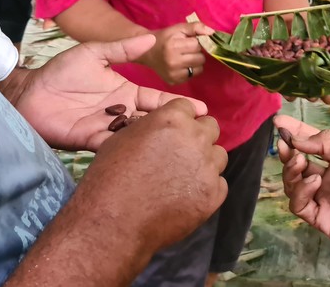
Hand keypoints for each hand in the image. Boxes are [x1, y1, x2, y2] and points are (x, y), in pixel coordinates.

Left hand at [8, 35, 208, 150]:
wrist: (30, 93)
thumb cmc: (61, 71)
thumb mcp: (94, 53)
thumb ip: (122, 49)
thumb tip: (152, 39)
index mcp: (125, 92)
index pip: (156, 100)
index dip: (178, 105)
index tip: (202, 110)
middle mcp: (120, 112)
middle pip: (152, 122)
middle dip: (174, 127)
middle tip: (201, 135)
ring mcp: (107, 129)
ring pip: (138, 136)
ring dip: (156, 139)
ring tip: (181, 145)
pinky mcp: (91, 142)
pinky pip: (115, 146)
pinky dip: (131, 148)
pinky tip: (149, 151)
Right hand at [78, 98, 227, 254]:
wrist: (114, 220)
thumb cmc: (110, 176)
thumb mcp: (123, 138)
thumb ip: (151, 128)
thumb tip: (162, 130)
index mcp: (173, 118)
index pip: (188, 108)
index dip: (180, 120)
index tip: (173, 133)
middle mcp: (196, 138)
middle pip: (210, 127)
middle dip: (198, 137)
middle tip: (182, 154)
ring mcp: (207, 166)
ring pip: (218, 156)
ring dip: (205, 162)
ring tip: (185, 178)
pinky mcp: (214, 193)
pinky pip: (219, 184)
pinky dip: (206, 188)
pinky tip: (187, 196)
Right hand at [139, 22, 212, 84]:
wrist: (147, 52)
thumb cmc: (165, 38)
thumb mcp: (178, 28)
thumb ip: (196, 27)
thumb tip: (212, 33)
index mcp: (173, 46)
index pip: (198, 45)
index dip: (196, 42)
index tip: (189, 41)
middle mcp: (173, 62)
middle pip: (200, 58)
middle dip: (197, 52)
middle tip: (187, 49)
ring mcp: (173, 74)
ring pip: (199, 69)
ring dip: (196, 62)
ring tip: (186, 57)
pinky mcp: (173, 82)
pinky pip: (192, 77)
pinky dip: (190, 70)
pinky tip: (182, 65)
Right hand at [275, 115, 329, 267]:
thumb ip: (326, 143)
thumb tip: (297, 138)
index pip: (314, 143)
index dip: (297, 132)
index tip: (278, 121)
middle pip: (300, 164)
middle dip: (289, 152)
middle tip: (284, 143)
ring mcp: (326, 200)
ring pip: (295, 184)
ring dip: (292, 171)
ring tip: (300, 163)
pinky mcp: (322, 220)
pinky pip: (300, 205)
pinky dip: (301, 192)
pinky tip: (314, 183)